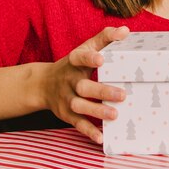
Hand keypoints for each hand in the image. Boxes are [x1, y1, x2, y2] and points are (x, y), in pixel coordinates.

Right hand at [43, 26, 129, 143]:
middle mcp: (69, 80)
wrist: (43, 84)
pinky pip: (77, 123)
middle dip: (101, 91)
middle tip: (122, 94)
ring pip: (79, 106)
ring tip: (115, 114)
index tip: (101, 59)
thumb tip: (125, 31)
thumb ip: (105, 38)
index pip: (80, 57)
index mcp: (74, 61)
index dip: (89, 58)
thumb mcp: (85, 48)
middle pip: (83, 86)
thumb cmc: (74, 64)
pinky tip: (101, 137)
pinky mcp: (66, 114)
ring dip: (97, 111)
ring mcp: (66, 98)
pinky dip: (89, 131)